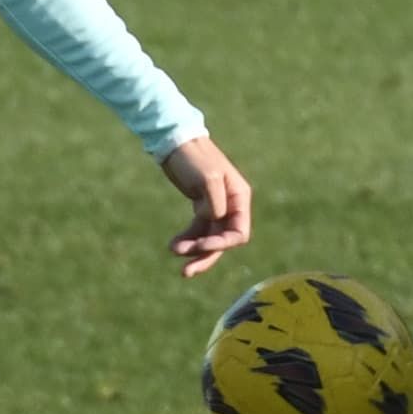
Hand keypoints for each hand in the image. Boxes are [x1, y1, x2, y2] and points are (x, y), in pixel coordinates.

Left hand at [156, 136, 250, 275]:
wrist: (174, 143)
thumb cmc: (194, 157)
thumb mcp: (207, 179)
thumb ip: (215, 204)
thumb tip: (213, 221)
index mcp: (239, 198)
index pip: (238, 234)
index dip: (221, 244)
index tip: (199, 245)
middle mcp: (231, 205)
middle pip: (223, 242)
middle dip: (205, 256)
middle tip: (186, 271)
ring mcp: (216, 207)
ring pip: (208, 239)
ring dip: (193, 250)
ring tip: (173, 251)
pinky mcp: (200, 207)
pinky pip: (197, 231)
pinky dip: (186, 240)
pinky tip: (173, 245)